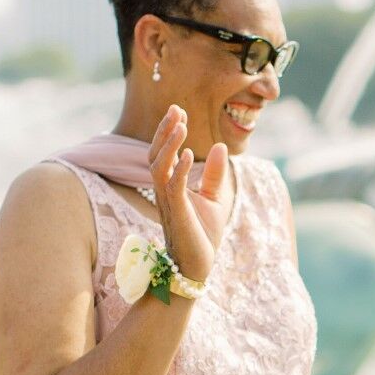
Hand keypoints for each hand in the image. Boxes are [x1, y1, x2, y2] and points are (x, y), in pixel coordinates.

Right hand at [147, 105, 229, 282]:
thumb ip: (213, 174)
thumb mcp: (214, 198)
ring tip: (180, 125)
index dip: (169, 132)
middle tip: (176, 109)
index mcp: (170, 187)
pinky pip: (172, 187)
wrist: (198, 265)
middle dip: (164, 132)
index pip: (164, 153)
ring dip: (168, 145)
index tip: (179, 112)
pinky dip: (178, 169)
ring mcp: (168, 202)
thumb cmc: (203, 234)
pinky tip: (187, 153)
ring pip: (158, 167)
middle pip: (155, 155)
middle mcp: (164, 192)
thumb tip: (219, 146)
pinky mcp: (177, 214)